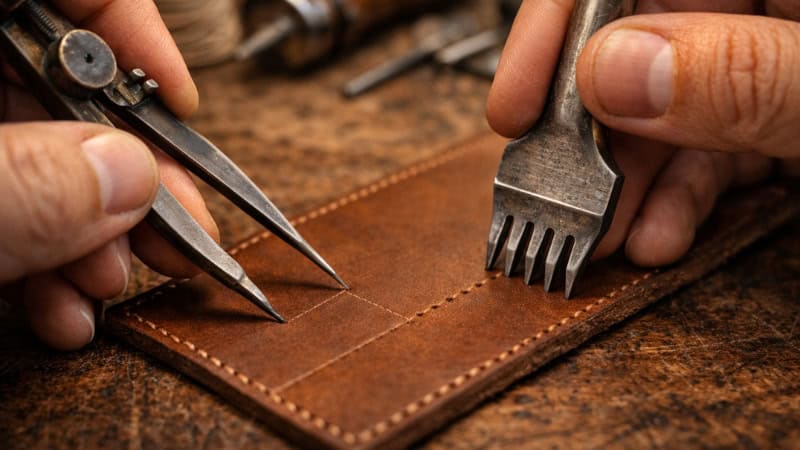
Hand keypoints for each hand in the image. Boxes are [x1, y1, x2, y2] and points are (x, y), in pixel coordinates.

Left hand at [0, 0, 218, 349]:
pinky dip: (41, 258)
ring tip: (109, 286)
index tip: (184, 105)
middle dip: (128, 174)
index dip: (139, 40)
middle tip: (175, 232)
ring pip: (42, 155)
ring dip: (91, 233)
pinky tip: (61, 305)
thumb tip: (129, 178)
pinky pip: (9, 202)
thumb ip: (18, 183)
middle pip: (67, 86)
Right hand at [487, 0, 798, 267]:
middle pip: (625, 54)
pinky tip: (657, 234)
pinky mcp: (767, 117)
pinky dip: (675, 199)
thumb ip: (734, 76)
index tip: (513, 108)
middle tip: (554, 196)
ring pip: (657, 114)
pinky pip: (702, 149)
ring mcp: (756, 66)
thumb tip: (609, 76)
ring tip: (602, 238)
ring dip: (622, 186)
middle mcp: (745, 11)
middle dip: (584, 136)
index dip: (549, 38)